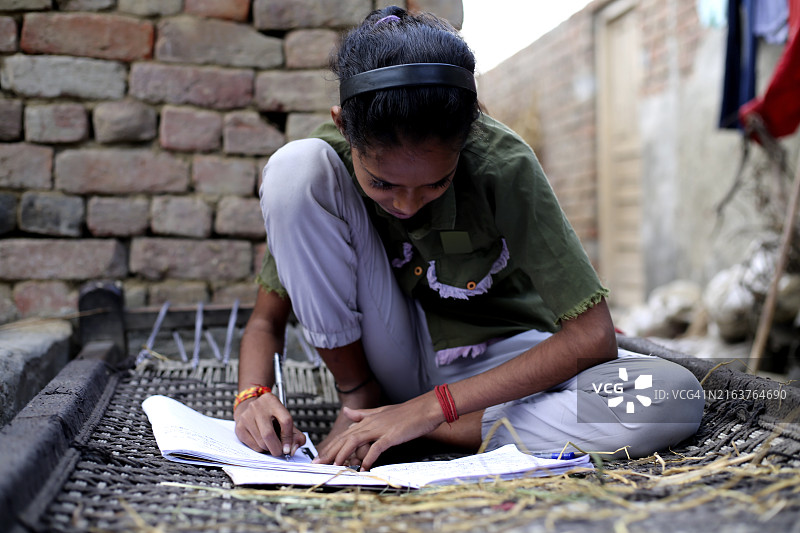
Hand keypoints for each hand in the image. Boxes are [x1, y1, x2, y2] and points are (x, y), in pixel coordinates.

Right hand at [234, 393, 305, 456]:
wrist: (249, 408)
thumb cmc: (270, 416)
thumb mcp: (285, 419)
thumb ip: (295, 434)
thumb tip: (292, 449)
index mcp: (272, 401)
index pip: (285, 421)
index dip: (288, 438)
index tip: (288, 448)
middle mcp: (257, 407)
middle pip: (269, 434)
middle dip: (276, 448)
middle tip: (280, 452)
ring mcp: (246, 417)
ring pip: (261, 442)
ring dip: (268, 448)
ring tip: (270, 444)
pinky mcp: (240, 427)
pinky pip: (253, 446)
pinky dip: (260, 449)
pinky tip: (262, 442)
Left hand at [313, 394, 441, 470]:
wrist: (425, 409)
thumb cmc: (406, 413)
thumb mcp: (381, 412)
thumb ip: (362, 414)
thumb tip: (347, 412)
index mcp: (367, 420)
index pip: (344, 435)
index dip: (331, 446)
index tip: (320, 458)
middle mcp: (370, 423)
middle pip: (345, 438)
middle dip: (330, 452)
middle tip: (317, 465)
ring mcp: (380, 428)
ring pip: (355, 442)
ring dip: (344, 455)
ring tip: (335, 467)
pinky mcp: (391, 435)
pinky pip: (376, 448)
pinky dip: (369, 458)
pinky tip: (363, 468)